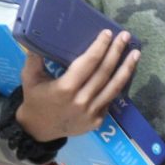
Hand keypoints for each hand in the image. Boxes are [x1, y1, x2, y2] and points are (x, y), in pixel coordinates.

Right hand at [15, 29, 139, 141]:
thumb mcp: (29, 78)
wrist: (37, 130)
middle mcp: (81, 100)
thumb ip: (34, 58)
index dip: (100, 47)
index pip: (88, 63)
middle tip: (125, 36)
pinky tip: (126, 72)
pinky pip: (111, 100)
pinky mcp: (97, 121)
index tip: (108, 33)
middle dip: (116, 52)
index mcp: (65, 88)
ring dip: (127, 68)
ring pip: (114, 87)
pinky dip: (119, 85)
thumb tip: (37, 36)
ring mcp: (91, 112)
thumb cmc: (35, 100)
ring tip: (135, 53)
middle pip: (104, 72)